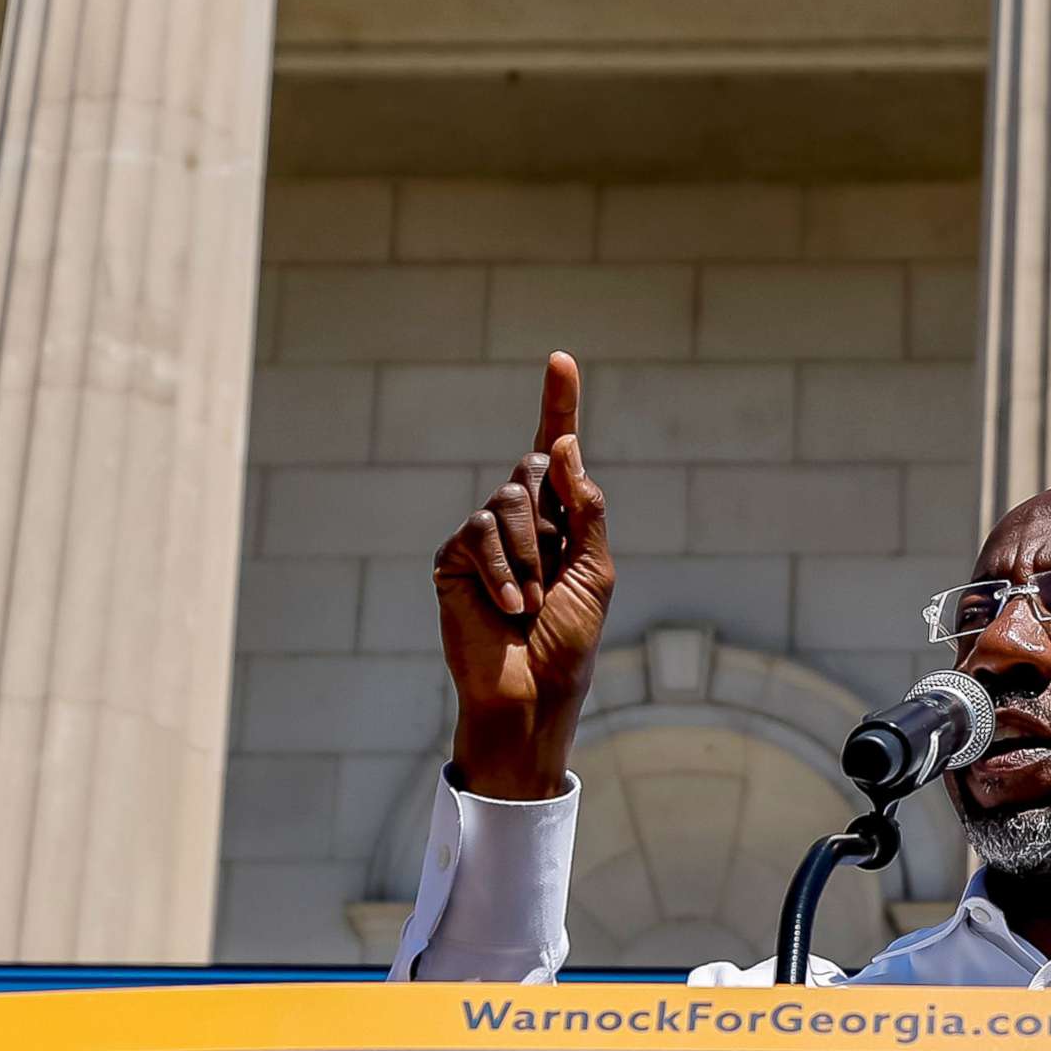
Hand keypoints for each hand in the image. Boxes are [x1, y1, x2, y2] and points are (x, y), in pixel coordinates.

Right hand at [432, 352, 612, 800]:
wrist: (532, 692)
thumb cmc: (569, 639)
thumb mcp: (596, 569)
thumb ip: (587, 507)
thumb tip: (565, 445)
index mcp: (560, 517)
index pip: (557, 449)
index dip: (559, 402)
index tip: (561, 358)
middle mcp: (521, 518)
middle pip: (534, 469)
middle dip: (552, 520)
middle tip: (551, 580)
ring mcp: (484, 537)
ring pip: (509, 502)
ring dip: (530, 557)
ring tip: (530, 604)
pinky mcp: (454, 558)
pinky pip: (479, 535)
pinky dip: (502, 572)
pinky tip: (507, 608)